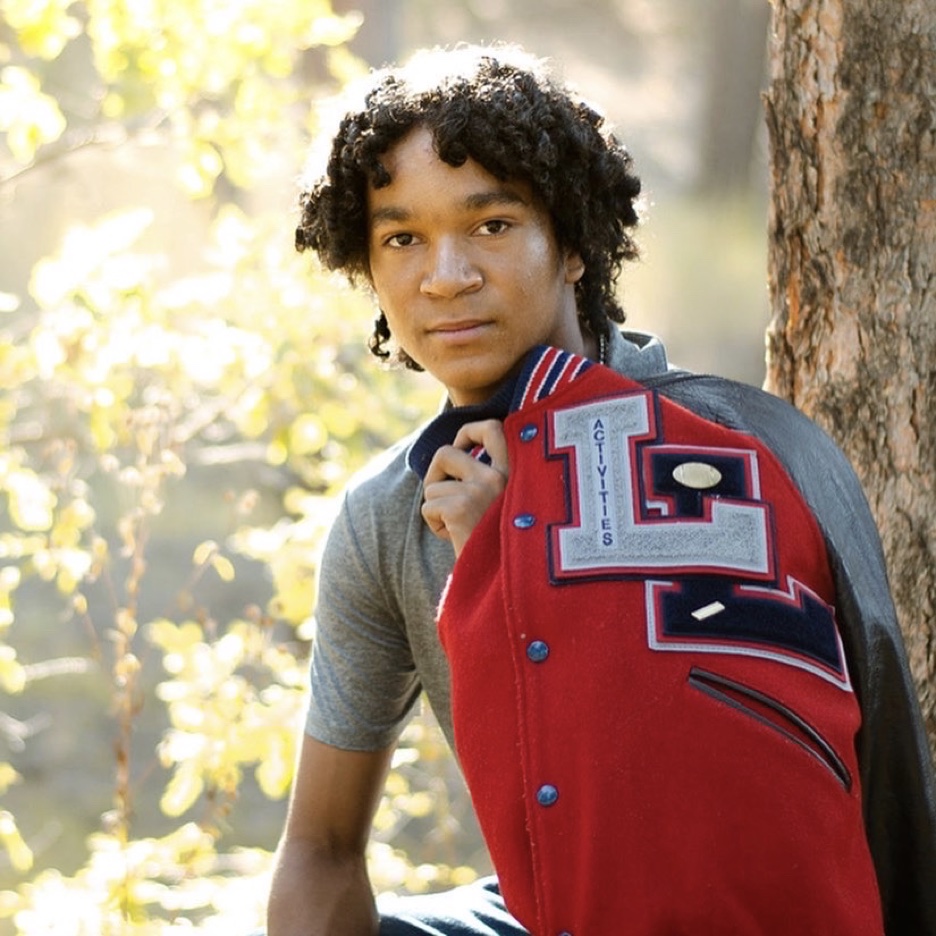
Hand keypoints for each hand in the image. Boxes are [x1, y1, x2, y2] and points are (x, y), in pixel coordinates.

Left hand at [421, 419, 508, 556]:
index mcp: (520, 470)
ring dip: (437, 508)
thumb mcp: (511, 502)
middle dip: (434, 475)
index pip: (493, 427)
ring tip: (459, 529)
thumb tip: (456, 452)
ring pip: (432, 487)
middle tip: (443, 496)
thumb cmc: (508, 546)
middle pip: (445, 453)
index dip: (468, 433)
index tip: (463, 450)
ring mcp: (482, 489)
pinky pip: (428, 507)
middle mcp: (503, 474)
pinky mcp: (461, 508)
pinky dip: (435, 525)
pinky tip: (456, 539)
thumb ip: (493, 476)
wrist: (511, 584)